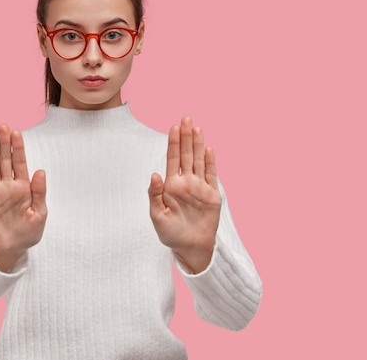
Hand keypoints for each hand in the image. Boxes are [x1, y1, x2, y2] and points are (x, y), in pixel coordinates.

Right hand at [0, 124, 46, 272]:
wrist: (11, 250)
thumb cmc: (28, 233)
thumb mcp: (40, 213)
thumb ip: (40, 192)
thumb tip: (41, 171)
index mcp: (24, 188)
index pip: (20, 163)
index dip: (18, 147)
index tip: (16, 132)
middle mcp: (8, 187)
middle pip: (6, 160)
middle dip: (5, 143)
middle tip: (3, 125)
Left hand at [148, 117, 221, 273]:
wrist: (190, 248)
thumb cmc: (170, 233)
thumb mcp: (157, 216)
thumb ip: (154, 195)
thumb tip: (154, 174)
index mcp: (171, 185)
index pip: (172, 159)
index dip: (174, 143)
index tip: (174, 127)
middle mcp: (186, 182)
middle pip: (186, 155)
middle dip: (186, 136)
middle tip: (185, 117)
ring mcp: (199, 187)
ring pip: (199, 160)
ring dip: (198, 144)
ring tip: (196, 127)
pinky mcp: (212, 195)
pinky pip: (211, 175)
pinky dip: (210, 162)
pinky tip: (208, 149)